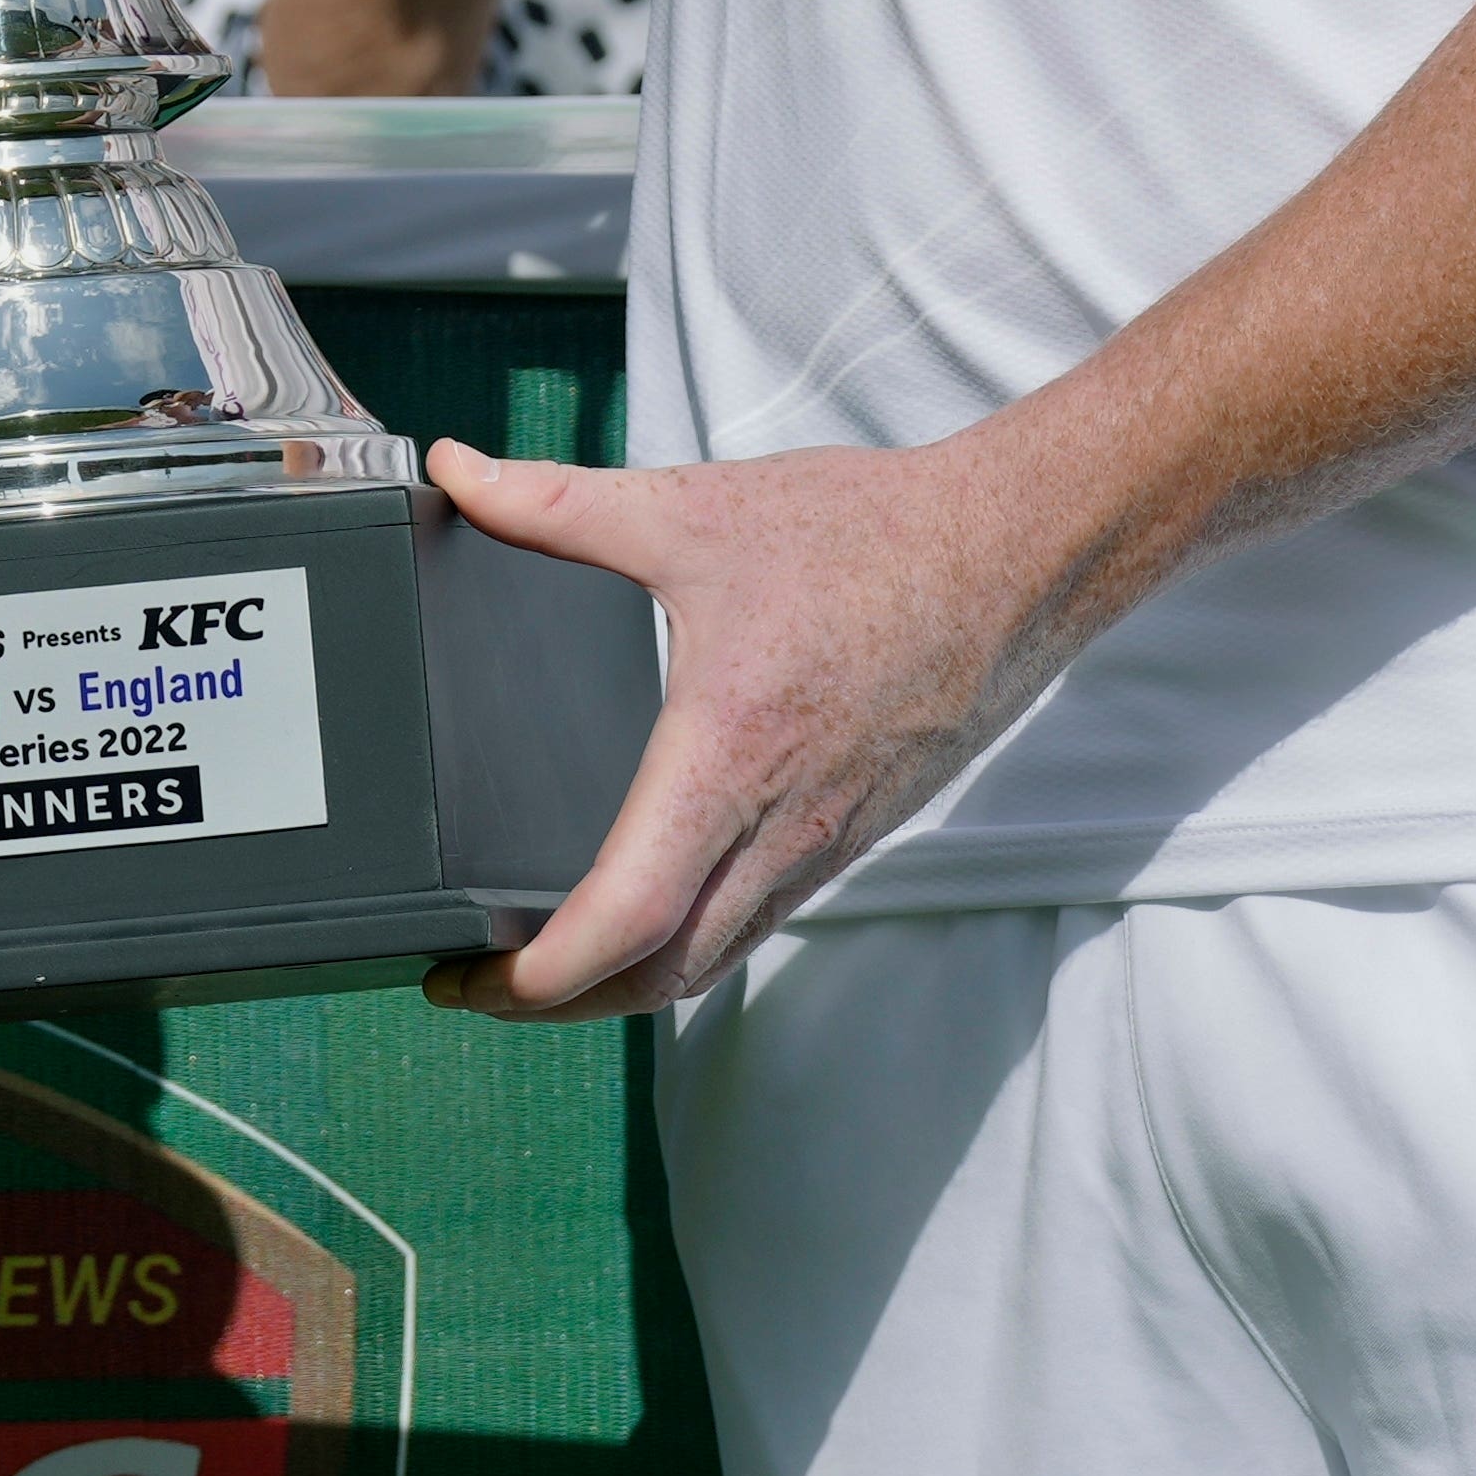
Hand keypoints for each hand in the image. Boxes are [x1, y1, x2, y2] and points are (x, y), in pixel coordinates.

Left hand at [419, 425, 1099, 1022]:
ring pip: (709, 961)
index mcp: (728, 756)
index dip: (537, 979)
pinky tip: (649, 912)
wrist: (1017, 552)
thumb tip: (457, 470)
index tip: (462, 977)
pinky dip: (684, 947)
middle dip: (554, 1006)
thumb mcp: (695, 510)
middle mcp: (780, 825)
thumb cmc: (872, 535)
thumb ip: (559, 501)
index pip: (626, 919)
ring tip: (540, 965)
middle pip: (657, 977)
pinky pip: (755, 924)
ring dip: (620, 987)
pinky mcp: (850, 834)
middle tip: (471, 984)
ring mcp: (823, 843)